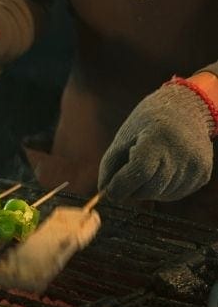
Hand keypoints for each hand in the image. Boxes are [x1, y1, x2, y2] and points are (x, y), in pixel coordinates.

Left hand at [98, 80, 215, 202]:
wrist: (185, 110)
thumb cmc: (146, 125)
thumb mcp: (123, 138)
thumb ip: (109, 167)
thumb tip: (104, 195)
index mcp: (158, 139)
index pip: (139, 173)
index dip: (121, 187)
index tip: (110, 192)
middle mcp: (181, 153)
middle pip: (149, 189)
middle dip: (133, 190)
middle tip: (129, 177)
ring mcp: (195, 165)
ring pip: (161, 195)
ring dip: (148, 190)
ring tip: (150, 167)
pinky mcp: (203, 174)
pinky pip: (175, 194)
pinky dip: (163, 189)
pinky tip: (163, 170)